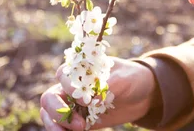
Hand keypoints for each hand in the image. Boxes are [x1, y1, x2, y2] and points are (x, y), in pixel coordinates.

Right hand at [40, 57, 156, 129]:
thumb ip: (107, 85)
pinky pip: (63, 127)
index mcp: (80, 68)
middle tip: (80, 125)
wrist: (143, 95)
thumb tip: (91, 101)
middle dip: (58, 112)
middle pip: (50, 97)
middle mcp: (71, 86)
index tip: (85, 100)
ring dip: (55, 126)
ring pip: (50, 114)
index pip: (62, 75)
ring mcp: (73, 105)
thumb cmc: (132, 78)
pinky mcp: (79, 120)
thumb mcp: (124, 78)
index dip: (69, 88)